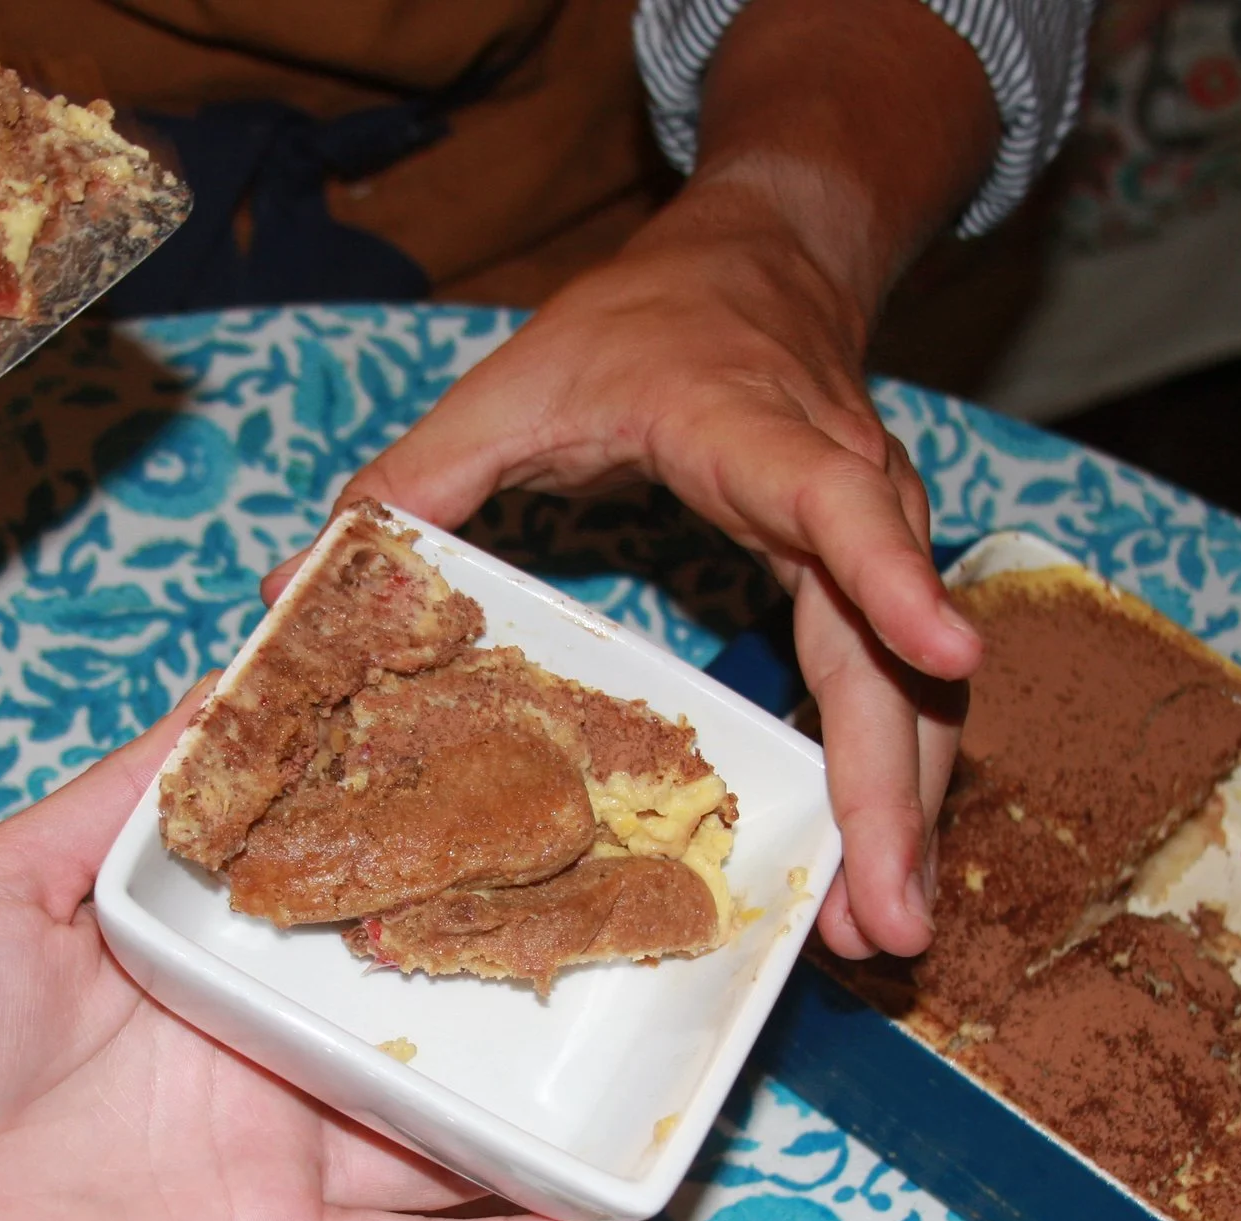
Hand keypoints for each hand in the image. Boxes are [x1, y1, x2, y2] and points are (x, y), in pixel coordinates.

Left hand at [0, 684, 608, 1220]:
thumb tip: (223, 682)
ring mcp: (273, 1147)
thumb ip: (126, 796)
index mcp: (205, 952)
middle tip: (630, 921)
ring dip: (531, 1111)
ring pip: (434, 1131)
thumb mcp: (8, 876)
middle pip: (411, 1010)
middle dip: (509, 974)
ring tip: (648, 1067)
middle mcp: (258, 1046)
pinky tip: (593, 1219)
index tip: (520, 784)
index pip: (343, 893)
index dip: (424, 846)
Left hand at [316, 0, 998, 960]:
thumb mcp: (516, 381)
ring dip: (903, 818)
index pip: (838, 506)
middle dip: (895, 790)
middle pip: (891, 652)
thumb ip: (414, 477)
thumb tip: (293, 583)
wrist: (767, 263)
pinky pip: (897, 698)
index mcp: (758, 432)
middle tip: (884, 921)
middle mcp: (848, 494)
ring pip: (915, 693)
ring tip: (877, 937)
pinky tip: (863, 886)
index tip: (947, 655)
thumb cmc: (648, 321)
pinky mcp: (879, 588)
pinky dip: (888, 794)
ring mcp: (879, 545)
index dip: (891, 581)